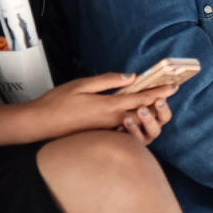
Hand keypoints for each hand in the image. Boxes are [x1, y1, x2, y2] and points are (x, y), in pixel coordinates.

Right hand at [27, 72, 178, 141]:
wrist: (38, 125)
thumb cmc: (57, 102)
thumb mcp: (83, 84)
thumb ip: (109, 81)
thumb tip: (131, 77)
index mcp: (109, 106)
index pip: (141, 98)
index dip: (159, 92)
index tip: (174, 87)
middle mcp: (112, 121)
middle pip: (143, 112)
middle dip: (159, 103)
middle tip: (171, 93)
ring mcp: (107, 131)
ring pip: (135, 123)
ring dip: (148, 112)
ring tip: (157, 102)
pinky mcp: (101, 135)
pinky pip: (123, 130)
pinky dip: (133, 121)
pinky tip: (136, 115)